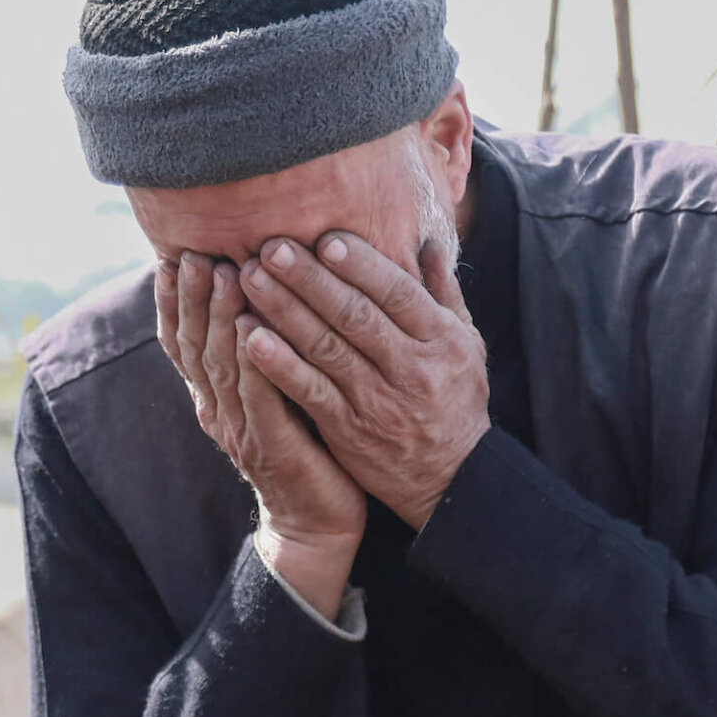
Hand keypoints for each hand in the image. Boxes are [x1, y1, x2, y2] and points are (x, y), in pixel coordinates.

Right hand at [156, 251, 364, 616]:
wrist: (318, 524)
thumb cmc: (306, 450)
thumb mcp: (274, 396)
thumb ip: (263, 352)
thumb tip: (263, 295)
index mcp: (215, 397)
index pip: (183, 342)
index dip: (173, 301)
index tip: (172, 256)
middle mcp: (218, 411)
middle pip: (195, 345)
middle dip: (193, 296)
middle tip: (195, 252)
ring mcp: (241, 430)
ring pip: (222, 366)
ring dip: (220, 318)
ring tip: (224, 275)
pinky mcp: (272, 447)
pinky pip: (258, 399)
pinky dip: (253, 363)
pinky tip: (254, 331)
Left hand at [238, 233, 488, 530]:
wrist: (452, 478)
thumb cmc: (456, 401)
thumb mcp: (467, 345)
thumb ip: (444, 294)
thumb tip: (428, 243)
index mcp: (442, 339)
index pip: (398, 293)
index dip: (361, 265)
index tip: (325, 238)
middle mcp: (411, 368)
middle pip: (355, 315)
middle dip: (310, 278)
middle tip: (271, 246)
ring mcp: (378, 401)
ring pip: (327, 348)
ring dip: (285, 311)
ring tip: (250, 279)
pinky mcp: (350, 430)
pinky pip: (311, 393)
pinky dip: (281, 366)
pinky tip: (250, 340)